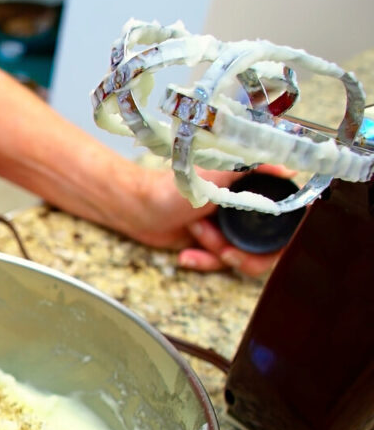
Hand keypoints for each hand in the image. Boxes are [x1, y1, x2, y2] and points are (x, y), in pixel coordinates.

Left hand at [128, 167, 288, 277]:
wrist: (138, 208)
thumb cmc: (174, 186)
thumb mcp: (217, 172)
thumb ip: (253, 166)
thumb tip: (290, 169)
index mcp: (255, 187)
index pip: (288, 215)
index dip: (287, 234)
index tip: (276, 243)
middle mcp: (247, 208)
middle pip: (268, 245)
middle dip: (244, 252)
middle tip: (225, 251)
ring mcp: (230, 227)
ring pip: (241, 256)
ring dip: (215, 250)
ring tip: (195, 231)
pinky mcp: (212, 244)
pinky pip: (218, 262)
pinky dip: (202, 260)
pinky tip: (185, 255)